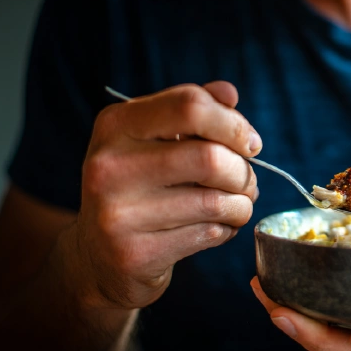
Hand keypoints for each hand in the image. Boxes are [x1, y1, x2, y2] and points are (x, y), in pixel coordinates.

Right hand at [71, 81, 260, 309]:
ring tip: (236, 205)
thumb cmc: (141, 186)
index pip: (190, 106)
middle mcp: (109, 165)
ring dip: (242, 204)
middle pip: (211, 157)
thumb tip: (229, 94)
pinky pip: (209, 234)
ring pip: (215, 201)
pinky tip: (217, 227)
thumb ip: (194, 111)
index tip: (250, 143)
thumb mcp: (156, 139)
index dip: (234, 124)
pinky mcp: (135, 253)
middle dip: (244, 171)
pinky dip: (228, 229)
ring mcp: (118, 212)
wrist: (100, 257)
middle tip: (247, 181)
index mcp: (116, 124)